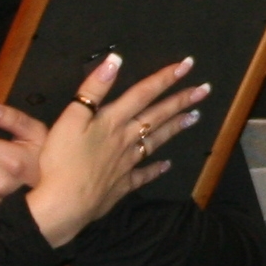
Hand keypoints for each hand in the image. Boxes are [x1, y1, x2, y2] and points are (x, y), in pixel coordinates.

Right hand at [23, 52, 210, 246]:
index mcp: (112, 121)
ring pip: (155, 141)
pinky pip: (143, 175)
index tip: (187, 66)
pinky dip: (155, 169)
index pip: (143, 93)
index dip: (165, 77)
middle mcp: (124, 139)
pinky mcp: (120, 185)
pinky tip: (167, 165)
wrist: (64, 204)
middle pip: (156, 116)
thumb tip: (115, 61)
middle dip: (180, 100)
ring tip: (194, 117)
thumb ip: (93, 89)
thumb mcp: (71, 117)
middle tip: (203, 91)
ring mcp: (125, 164)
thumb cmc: (62, 161)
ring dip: (174, 128)